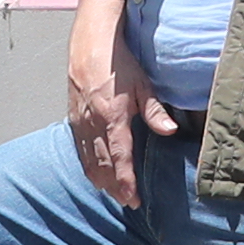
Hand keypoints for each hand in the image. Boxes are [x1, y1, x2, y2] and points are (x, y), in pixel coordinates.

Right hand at [65, 10, 174, 207]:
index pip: (119, 158)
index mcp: (112, 116)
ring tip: (114, 194)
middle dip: (115, 187)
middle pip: (102, 166)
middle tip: (128, 202)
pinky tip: (96, 174)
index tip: (133, 200)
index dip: (126, 182)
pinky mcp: (73, 118)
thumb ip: (155, 112)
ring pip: (88, 161)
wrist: (90, 42)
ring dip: (101, 180)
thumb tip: (170, 132)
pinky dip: (87, 165)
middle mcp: (92, 123)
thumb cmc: (120, 62)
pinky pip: (79, 149)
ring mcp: (79, 121)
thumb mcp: (142, 84)